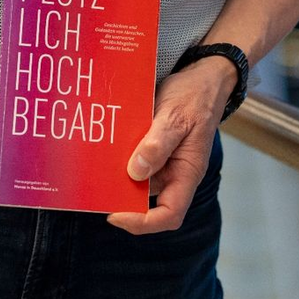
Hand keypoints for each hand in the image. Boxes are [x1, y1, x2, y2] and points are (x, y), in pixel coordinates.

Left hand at [106, 57, 233, 234]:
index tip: (115, 214)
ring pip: (139, 181)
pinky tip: (105, 149)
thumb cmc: (194, 96)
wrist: (202, 77)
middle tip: (96, 189)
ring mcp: (164, 162)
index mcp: (187, 173)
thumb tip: (135, 172)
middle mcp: (175, 173)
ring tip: (95, 168)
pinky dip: (121, 158)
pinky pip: (136, 161)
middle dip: (123, 200)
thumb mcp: (176, 116)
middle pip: (149, 202)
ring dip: (119, 177)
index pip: (169, 214)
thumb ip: (158, 144)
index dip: (142, 222)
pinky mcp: (153, 148)